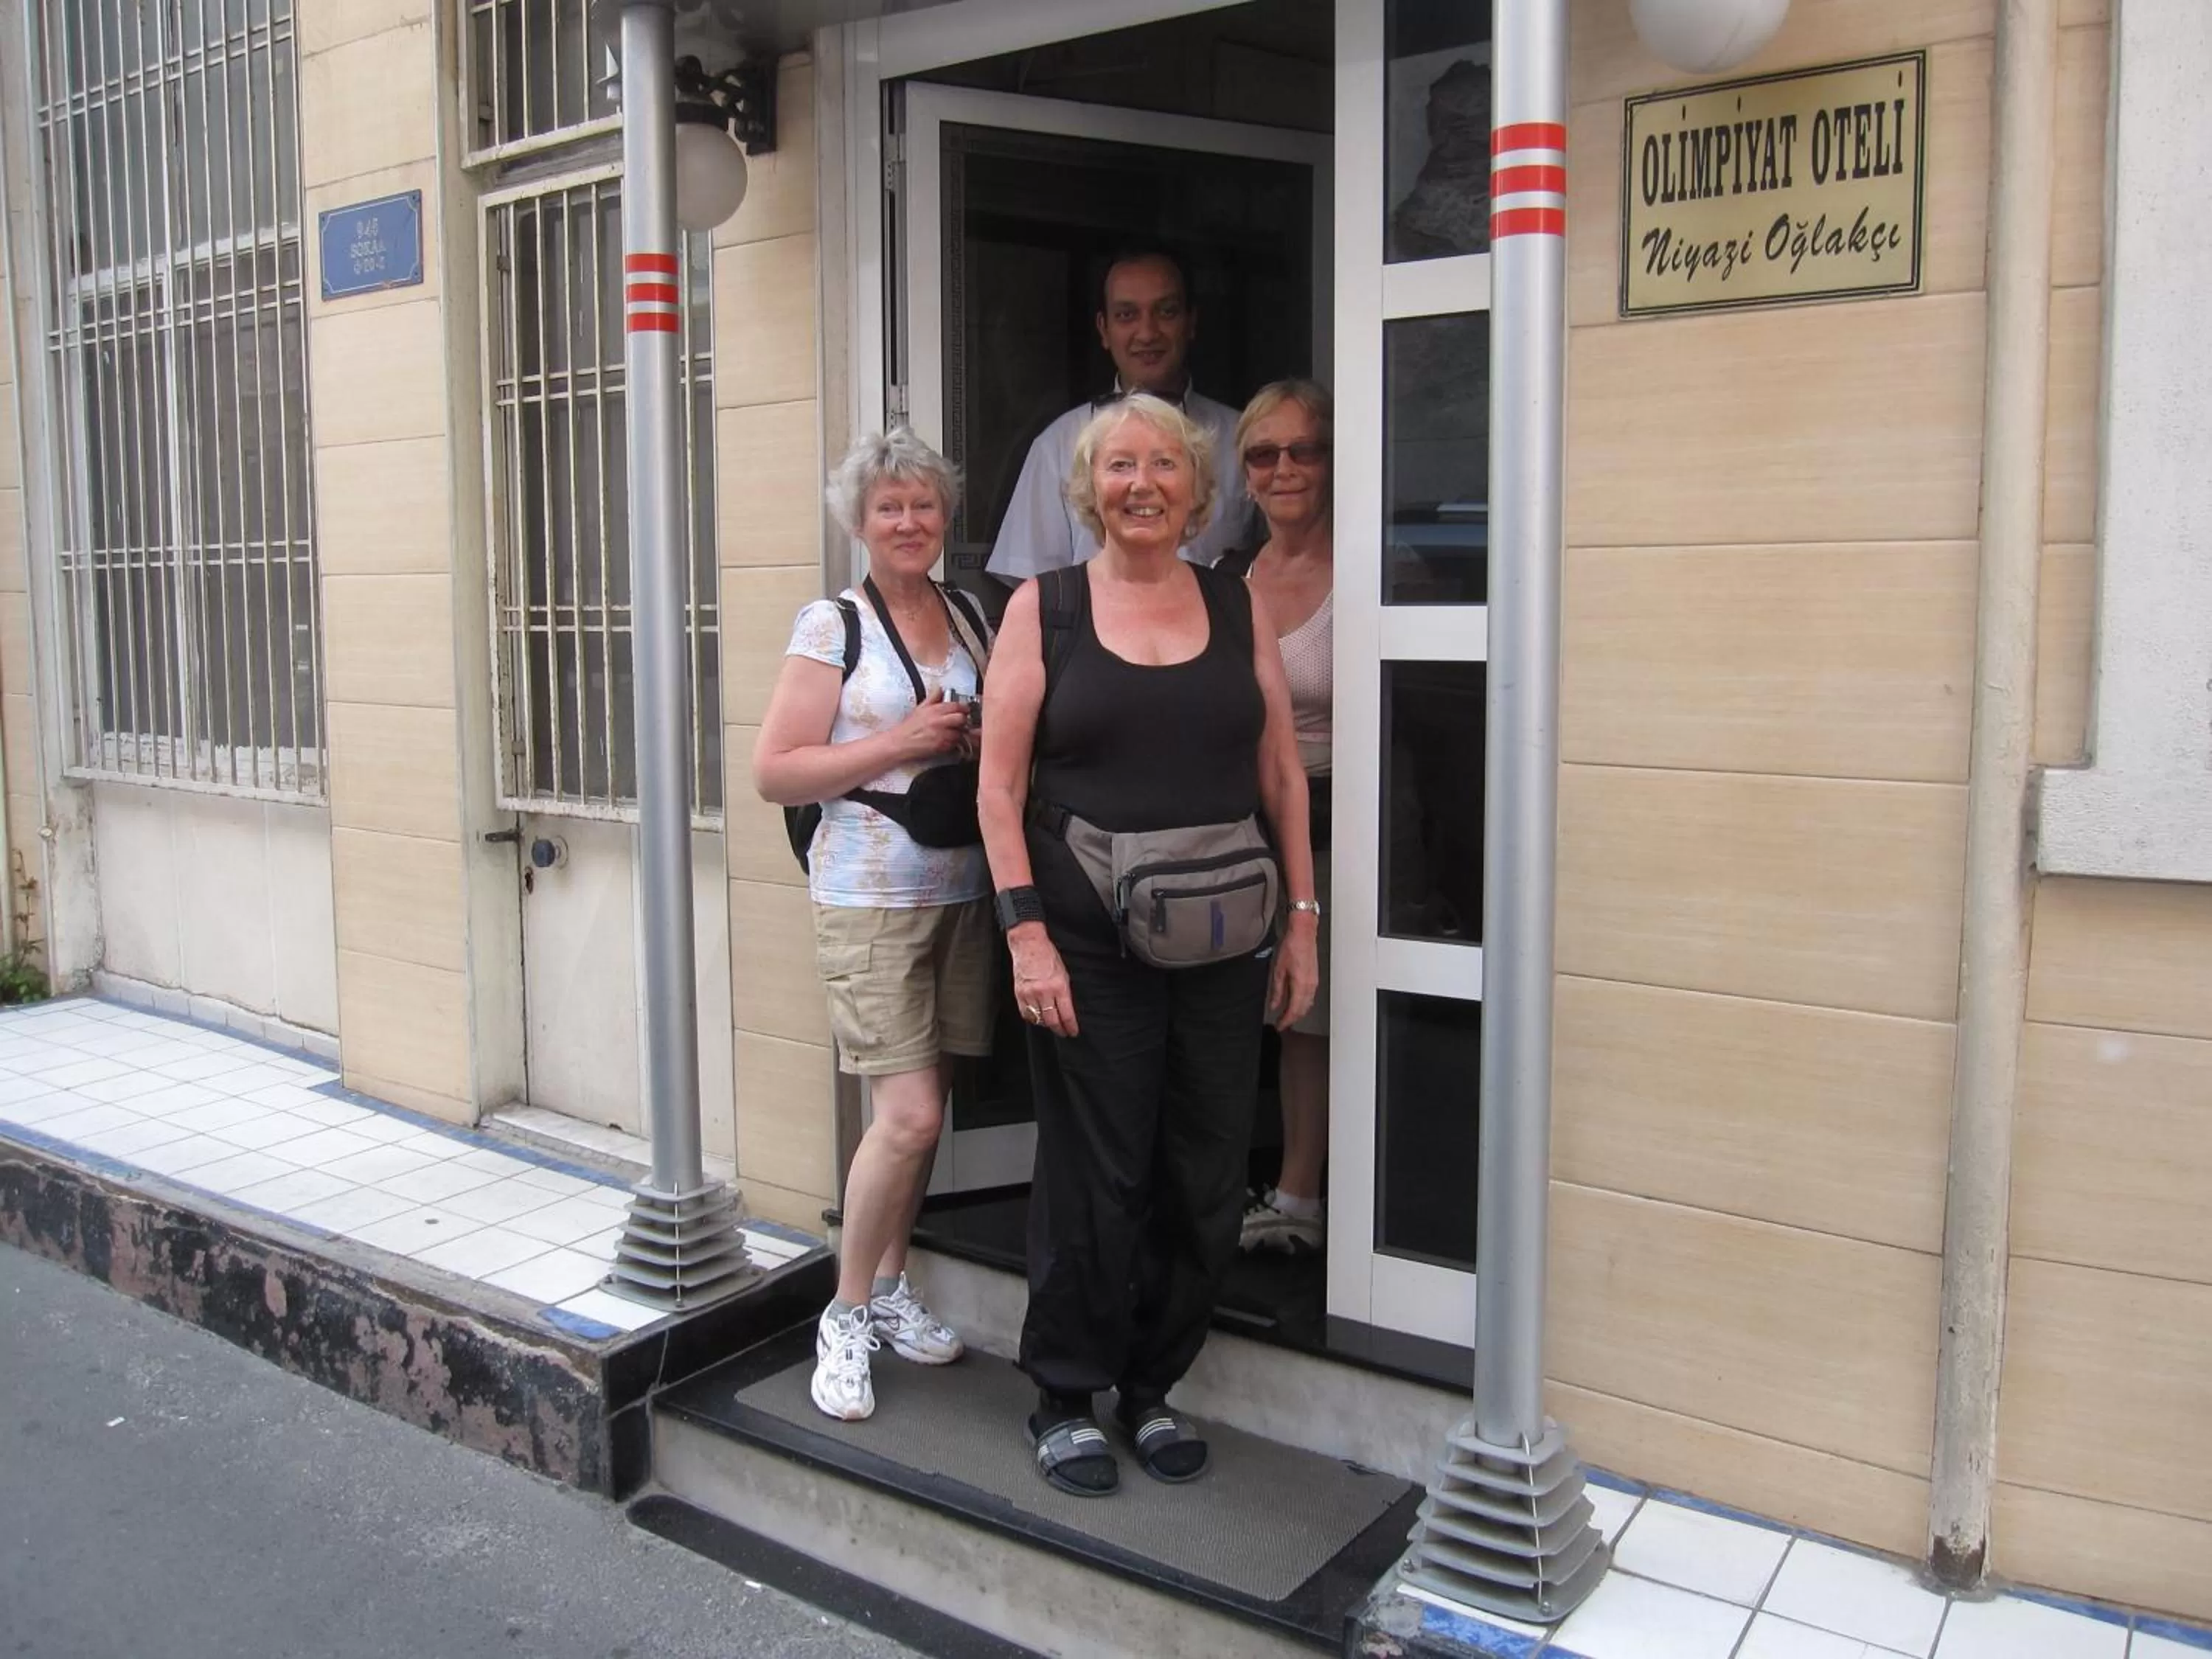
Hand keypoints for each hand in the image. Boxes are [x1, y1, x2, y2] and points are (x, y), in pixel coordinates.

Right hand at [889, 689, 973, 762]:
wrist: (899, 743)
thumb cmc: (908, 727)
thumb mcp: (919, 708)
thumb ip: (932, 698)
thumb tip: (939, 688)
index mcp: (934, 709)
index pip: (956, 706)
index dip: (963, 708)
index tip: (963, 710)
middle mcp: (939, 721)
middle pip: (961, 718)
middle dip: (962, 720)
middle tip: (959, 722)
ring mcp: (941, 734)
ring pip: (960, 732)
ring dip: (958, 733)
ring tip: (951, 733)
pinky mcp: (941, 746)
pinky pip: (954, 743)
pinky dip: (953, 743)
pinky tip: (945, 741)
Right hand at [1008, 922, 1077, 1037]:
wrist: (1029, 945)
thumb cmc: (1048, 956)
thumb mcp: (1063, 974)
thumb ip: (1064, 992)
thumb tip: (1066, 1009)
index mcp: (1059, 986)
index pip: (1066, 1014)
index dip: (1070, 1026)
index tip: (1073, 1032)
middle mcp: (1044, 992)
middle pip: (1052, 1020)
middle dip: (1059, 1029)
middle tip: (1063, 1032)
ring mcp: (1030, 994)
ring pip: (1039, 1019)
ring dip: (1046, 1024)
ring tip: (1051, 1024)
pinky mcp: (1019, 993)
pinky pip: (1026, 1013)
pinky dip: (1032, 1018)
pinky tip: (1037, 1017)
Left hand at [1268, 916, 1319, 1031]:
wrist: (1303, 933)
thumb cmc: (1292, 947)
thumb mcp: (1278, 970)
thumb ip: (1277, 991)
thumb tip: (1274, 1004)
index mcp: (1300, 986)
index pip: (1294, 1010)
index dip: (1286, 1021)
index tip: (1279, 1026)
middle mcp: (1310, 986)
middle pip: (1302, 1010)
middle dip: (1292, 1019)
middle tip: (1282, 1023)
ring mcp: (1314, 982)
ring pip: (1307, 1005)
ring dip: (1298, 1013)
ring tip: (1288, 1016)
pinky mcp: (1314, 978)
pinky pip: (1310, 997)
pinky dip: (1303, 1004)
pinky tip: (1296, 1003)